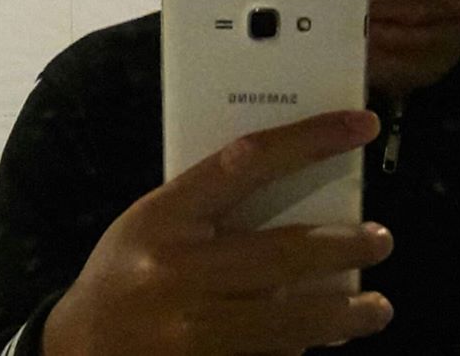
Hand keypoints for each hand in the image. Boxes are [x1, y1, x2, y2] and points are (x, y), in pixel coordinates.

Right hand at [41, 109, 392, 354]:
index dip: (309, 139)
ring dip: (342, 313)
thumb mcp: (153, 218)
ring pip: (289, 319)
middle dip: (343, 246)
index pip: (248, 161)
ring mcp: (192, 328)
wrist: (78, 348)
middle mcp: (181, 269)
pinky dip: (304, 345)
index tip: (360, 125)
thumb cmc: (123, 268)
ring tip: (376, 307)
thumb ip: (209, 204)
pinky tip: (329, 337)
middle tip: (381, 239)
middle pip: (282, 252)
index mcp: (168, 214)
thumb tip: (288, 189)